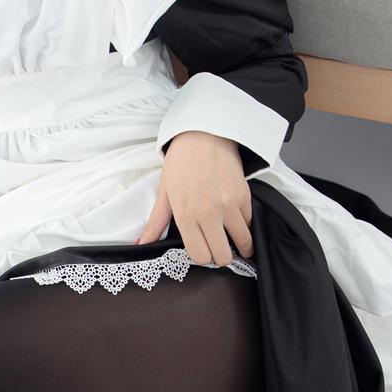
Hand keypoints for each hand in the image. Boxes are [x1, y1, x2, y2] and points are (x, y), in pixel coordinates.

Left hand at [135, 131, 253, 265]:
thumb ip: (156, 223)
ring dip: (238, 245)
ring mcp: (229, 205)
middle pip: (222, 256)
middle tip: (218, 247)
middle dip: (220, 256)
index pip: (200, 256)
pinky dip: (243, 225)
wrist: (204, 134)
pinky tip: (235, 218)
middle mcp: (209, 213)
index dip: (202, 257)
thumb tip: (142, 244)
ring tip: (233, 239)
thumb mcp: (165, 192)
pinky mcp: (244, 196)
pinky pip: (249, 223)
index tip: (203, 250)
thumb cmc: (182, 162)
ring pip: (242, 242)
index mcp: (186, 215)